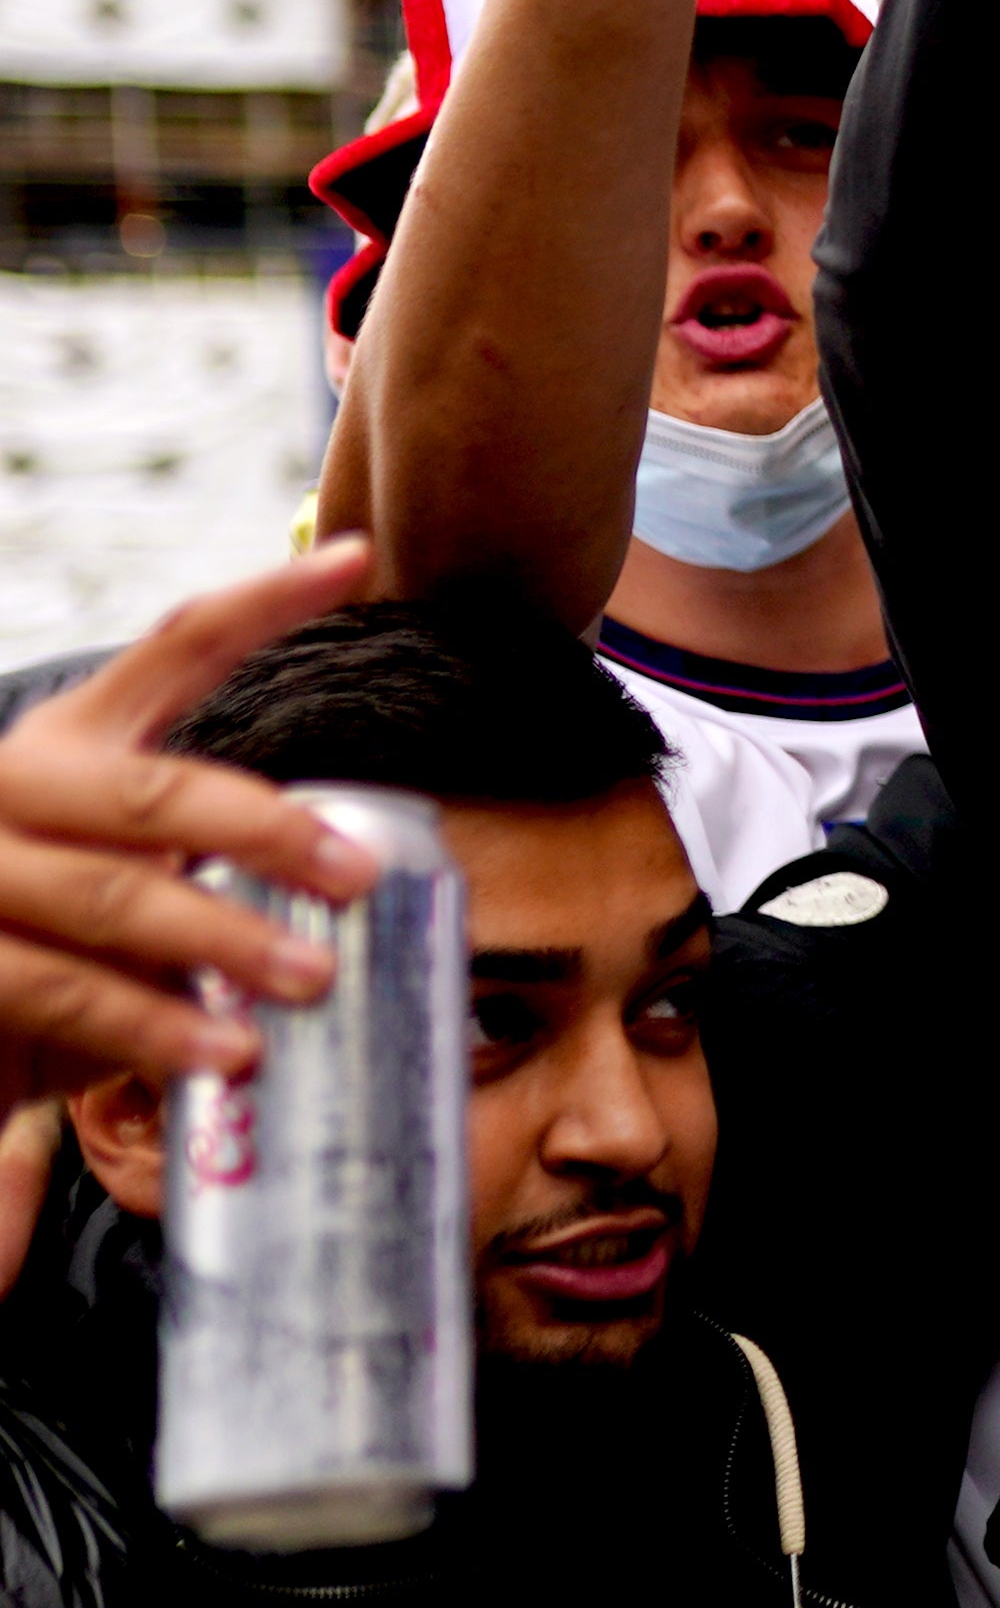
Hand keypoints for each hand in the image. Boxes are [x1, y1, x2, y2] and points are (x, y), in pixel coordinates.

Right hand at [0, 544, 396, 1110]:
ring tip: (310, 981)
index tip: (356, 555)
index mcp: (70, 741)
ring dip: (221, 941)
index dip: (264, 600)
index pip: (173, 648)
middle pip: (152, 793)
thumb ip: (199, 862)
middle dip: (263, 833)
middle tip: (357, 876)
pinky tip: (222, 1052)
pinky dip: (151, 1025)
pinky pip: (64, 991)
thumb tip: (350, 890)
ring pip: (113, 898)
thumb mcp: (120, 872)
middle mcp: (14, 785)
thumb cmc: (47, 930)